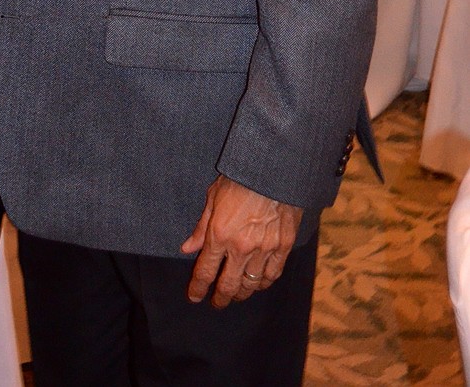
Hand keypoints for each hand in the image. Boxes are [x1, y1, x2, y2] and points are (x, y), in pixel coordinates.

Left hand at [181, 175, 302, 307]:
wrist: (273, 169)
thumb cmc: (239, 179)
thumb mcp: (213, 197)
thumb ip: (201, 227)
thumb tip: (188, 248)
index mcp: (220, 234)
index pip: (205, 271)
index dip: (198, 288)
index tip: (194, 297)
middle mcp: (241, 246)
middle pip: (229, 285)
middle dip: (221, 298)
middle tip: (217, 302)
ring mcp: (265, 248)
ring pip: (252, 284)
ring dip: (242, 292)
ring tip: (237, 293)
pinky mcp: (284, 246)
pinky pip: (273, 274)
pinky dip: (264, 283)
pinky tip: (258, 283)